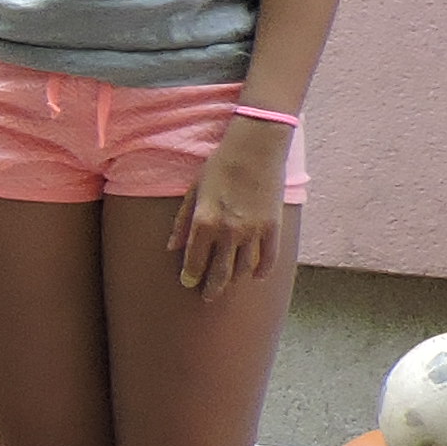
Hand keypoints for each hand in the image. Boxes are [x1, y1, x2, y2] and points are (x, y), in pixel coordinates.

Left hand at [175, 116, 293, 294]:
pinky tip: (256, 277)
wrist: (256, 148)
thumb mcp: (193, 191)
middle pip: (220, 272)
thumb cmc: (219, 165)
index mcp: (205, 222)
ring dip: (235, 280)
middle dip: (212, 287)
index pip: (195, 261)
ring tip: (227, 286)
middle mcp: (229, 232)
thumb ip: (183, 222)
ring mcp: (254, 231)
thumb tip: (172, 248)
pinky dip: (262, 270)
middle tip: (207, 297)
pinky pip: (269, 258)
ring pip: (244, 268)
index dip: (190, 276)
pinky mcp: (274, 227)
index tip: (187, 283)